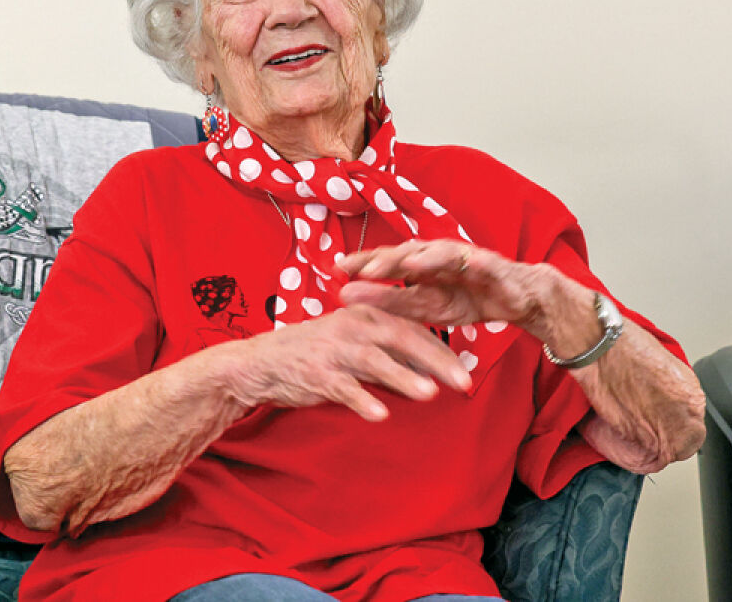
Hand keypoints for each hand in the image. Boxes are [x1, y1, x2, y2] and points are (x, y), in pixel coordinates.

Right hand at [217, 304, 471, 421]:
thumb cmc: (316, 352)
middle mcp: (352, 328)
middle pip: (402, 340)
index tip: (467, 369)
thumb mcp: (353, 343)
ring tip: (429, 393)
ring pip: (375, 361)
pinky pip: (344, 388)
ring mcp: (334, 351)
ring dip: (403, 377)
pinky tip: (381, 415)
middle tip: (464, 382)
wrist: (263, 363)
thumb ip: (388, 354)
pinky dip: (362, 401)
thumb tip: (430, 373)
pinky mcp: (317, 374)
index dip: (442, 349)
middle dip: (436, 361)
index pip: (412, 329)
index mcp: (365, 316)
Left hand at [337, 239, 559, 336]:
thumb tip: (348, 297)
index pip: (386, 262)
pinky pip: (475, 262)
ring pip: (435, 253)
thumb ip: (393, 303)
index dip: (362, 263)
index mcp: (421, 266)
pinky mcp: (490, 265)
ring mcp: (464, 257)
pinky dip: (461, 262)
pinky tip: (445, 264)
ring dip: (414, 258)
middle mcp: (438, 256)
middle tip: (354, 269)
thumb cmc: (471, 299)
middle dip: (381, 260)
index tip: (335, 268)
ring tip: (393, 266)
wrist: (520, 299)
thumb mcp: (428, 308)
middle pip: (405, 253)